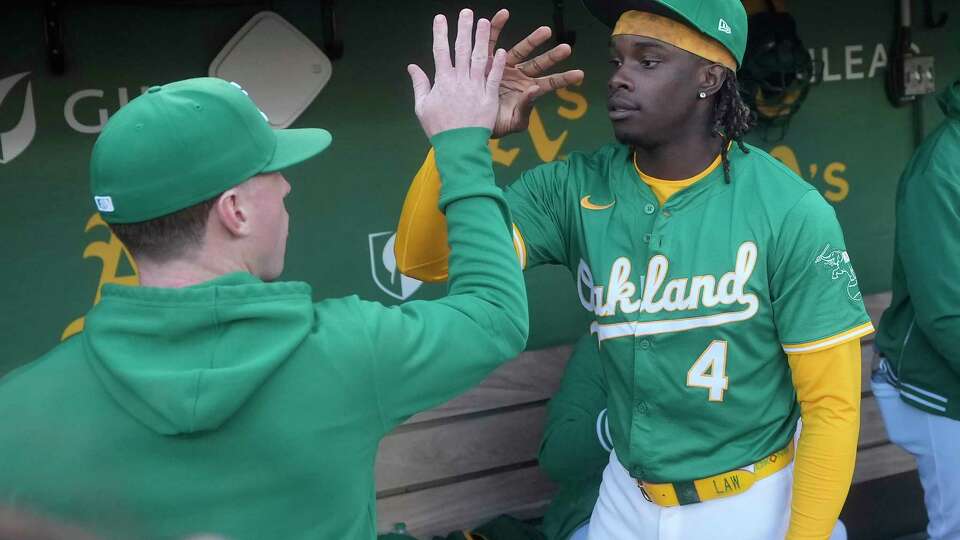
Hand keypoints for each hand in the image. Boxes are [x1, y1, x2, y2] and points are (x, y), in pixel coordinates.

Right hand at [408, 9, 506, 138]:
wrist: (458, 146)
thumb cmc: (438, 128)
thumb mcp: (422, 107)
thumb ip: (419, 84)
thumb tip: (412, 66)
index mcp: (442, 81)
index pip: (440, 51)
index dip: (440, 32)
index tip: (440, 18)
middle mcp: (460, 80)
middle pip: (462, 49)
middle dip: (464, 28)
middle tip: (467, 12)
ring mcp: (476, 87)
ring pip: (480, 58)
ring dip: (482, 39)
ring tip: (484, 21)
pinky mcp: (489, 97)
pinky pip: (494, 77)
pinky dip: (498, 64)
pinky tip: (501, 50)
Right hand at [486, 9, 584, 137]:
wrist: (469, 121)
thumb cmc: (493, 125)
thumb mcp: (513, 122)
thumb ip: (525, 108)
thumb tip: (535, 90)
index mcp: (527, 91)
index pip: (548, 84)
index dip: (563, 79)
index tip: (579, 75)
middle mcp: (518, 76)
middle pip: (538, 64)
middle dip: (552, 56)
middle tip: (566, 48)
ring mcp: (504, 66)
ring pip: (520, 50)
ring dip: (533, 40)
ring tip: (546, 31)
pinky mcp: (488, 60)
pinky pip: (492, 42)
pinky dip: (496, 27)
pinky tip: (502, 14)